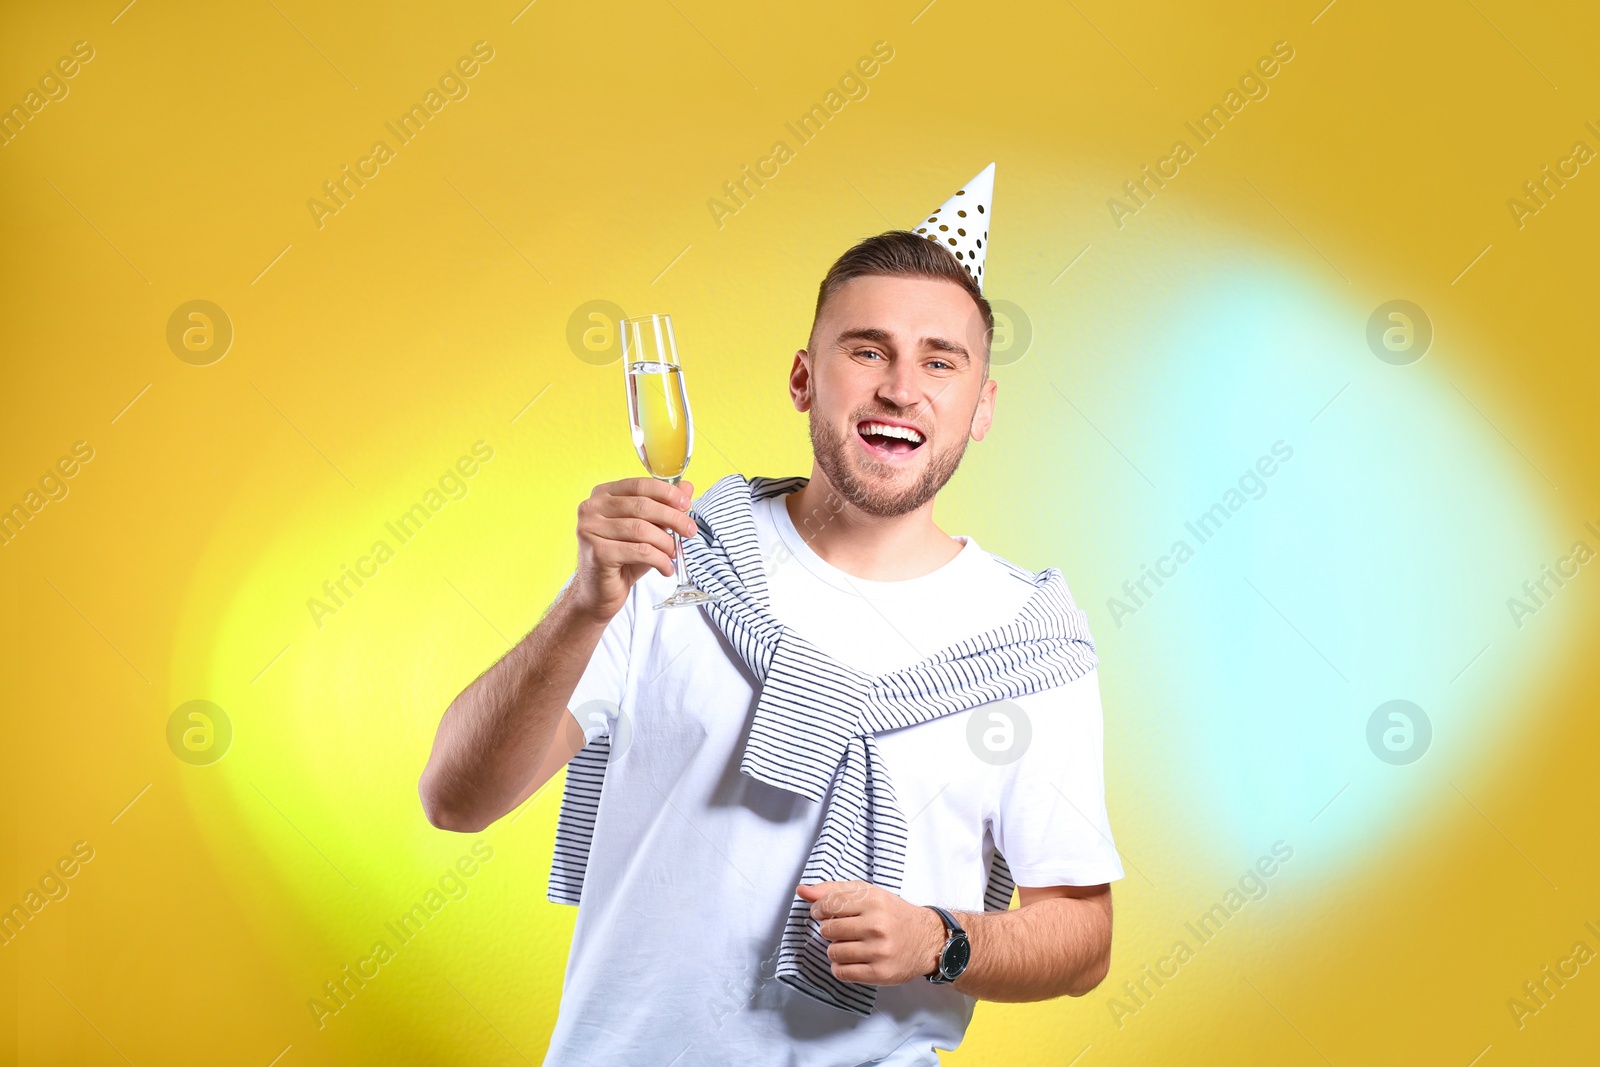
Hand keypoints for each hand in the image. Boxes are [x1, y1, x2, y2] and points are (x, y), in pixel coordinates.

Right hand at [570, 477, 696, 620]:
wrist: (600, 592)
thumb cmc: (623, 557)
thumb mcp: (647, 528)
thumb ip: (664, 506)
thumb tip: (687, 487)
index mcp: (602, 494)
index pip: (639, 485)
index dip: (667, 493)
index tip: (686, 505)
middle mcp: (591, 508)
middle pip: (642, 506)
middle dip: (673, 518)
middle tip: (690, 530)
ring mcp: (590, 529)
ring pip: (641, 529)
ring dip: (666, 542)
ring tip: (675, 553)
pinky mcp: (598, 552)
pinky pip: (639, 551)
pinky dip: (659, 560)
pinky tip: (666, 568)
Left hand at [796, 880, 947, 986]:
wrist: (926, 939)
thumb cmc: (892, 913)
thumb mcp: (867, 893)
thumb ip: (833, 890)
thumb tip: (802, 891)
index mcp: (873, 901)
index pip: (828, 904)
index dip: (819, 909)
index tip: (823, 913)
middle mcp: (876, 925)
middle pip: (828, 929)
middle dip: (829, 929)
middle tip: (842, 929)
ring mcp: (879, 951)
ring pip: (833, 952)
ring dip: (835, 949)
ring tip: (850, 944)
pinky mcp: (879, 973)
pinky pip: (841, 972)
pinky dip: (840, 967)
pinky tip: (852, 959)